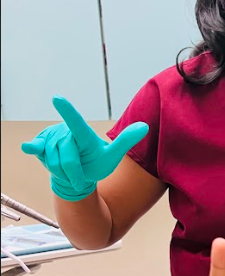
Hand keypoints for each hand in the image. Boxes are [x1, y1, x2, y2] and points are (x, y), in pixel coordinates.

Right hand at [21, 96, 147, 201]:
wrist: (76, 177)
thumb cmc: (95, 164)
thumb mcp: (112, 155)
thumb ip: (125, 141)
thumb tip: (145, 126)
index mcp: (83, 134)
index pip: (76, 124)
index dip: (67, 112)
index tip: (57, 98)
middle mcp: (66, 133)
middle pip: (67, 158)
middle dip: (74, 173)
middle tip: (79, 177)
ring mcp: (51, 139)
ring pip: (54, 162)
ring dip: (63, 174)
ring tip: (69, 172)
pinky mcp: (40, 145)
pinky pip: (35, 148)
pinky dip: (32, 148)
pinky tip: (28, 147)